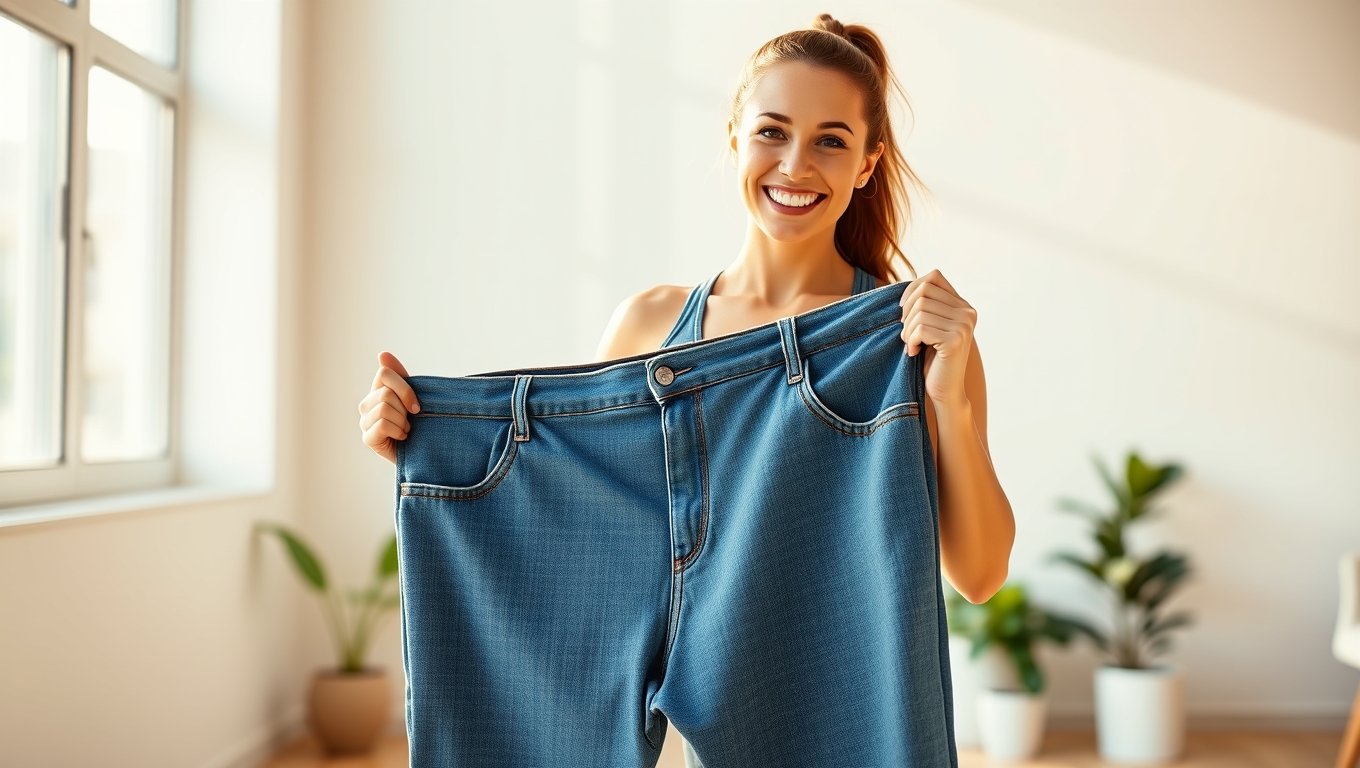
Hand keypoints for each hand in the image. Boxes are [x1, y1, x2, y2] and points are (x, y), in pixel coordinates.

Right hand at [358, 351, 420, 464]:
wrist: (424, 453)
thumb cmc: (420, 423)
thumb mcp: (413, 397)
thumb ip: (400, 376)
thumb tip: (382, 354)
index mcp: (378, 390)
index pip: (384, 373)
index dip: (404, 388)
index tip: (417, 406)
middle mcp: (367, 404)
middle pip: (386, 393)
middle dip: (405, 409)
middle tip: (410, 421)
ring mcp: (364, 421)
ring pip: (384, 408)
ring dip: (402, 422)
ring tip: (406, 430)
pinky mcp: (367, 438)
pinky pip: (381, 425)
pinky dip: (397, 432)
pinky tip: (402, 438)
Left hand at [899, 269, 975, 409]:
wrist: (945, 391)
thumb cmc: (932, 359)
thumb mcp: (931, 326)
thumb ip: (926, 305)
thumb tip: (908, 286)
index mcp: (963, 305)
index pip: (934, 277)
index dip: (912, 289)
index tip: (902, 310)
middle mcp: (968, 312)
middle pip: (923, 293)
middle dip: (906, 313)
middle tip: (906, 334)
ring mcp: (964, 325)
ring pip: (919, 311)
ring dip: (907, 330)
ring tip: (911, 345)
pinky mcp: (955, 340)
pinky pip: (921, 328)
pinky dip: (911, 340)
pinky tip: (914, 352)